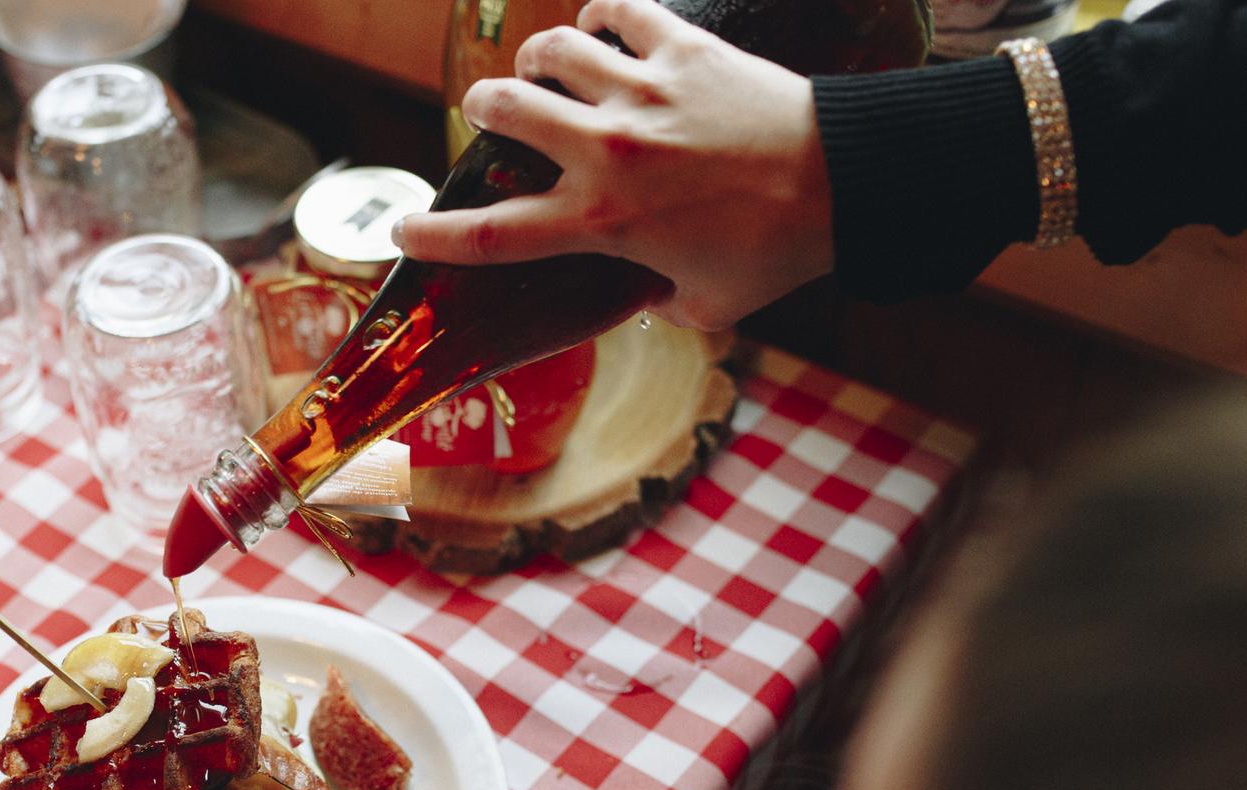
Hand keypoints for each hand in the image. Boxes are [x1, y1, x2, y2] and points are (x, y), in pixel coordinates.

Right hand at [391, 0, 832, 329]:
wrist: (843, 182)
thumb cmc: (775, 251)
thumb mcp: (702, 303)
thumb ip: (656, 299)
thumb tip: (642, 292)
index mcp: (600, 224)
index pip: (491, 234)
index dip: (432, 234)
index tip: (403, 231)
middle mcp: (605, 153)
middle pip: (502, 112)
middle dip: (483, 111)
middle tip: (493, 117)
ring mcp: (641, 93)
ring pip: (550, 49)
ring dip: (536, 58)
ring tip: (545, 68)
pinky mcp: (682, 48)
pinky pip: (621, 10)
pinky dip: (603, 15)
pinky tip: (605, 26)